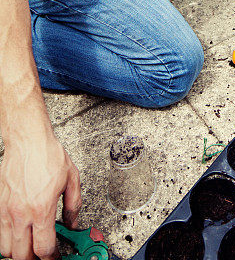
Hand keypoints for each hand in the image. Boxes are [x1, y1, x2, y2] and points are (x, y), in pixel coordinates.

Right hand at [0, 134, 81, 259]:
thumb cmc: (48, 154)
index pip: (44, 248)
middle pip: (23, 255)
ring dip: (19, 253)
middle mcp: (22, 213)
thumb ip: (74, 204)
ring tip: (30, 247)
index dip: (52, 258)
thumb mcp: (72, 178)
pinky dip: (8, 240)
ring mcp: (7, 210)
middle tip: (43, 255)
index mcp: (42, 208)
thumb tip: (73, 222)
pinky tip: (19, 234)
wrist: (27, 140)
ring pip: (7, 249)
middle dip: (35, 259)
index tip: (56, 256)